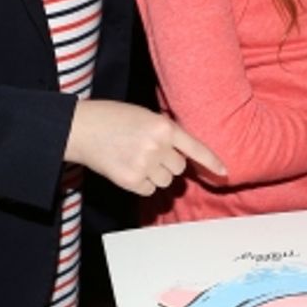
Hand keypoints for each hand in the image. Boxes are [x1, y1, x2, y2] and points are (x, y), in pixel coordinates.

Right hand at [65, 100, 225, 196]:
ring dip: (157, 174)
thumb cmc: (114, 118)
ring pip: (166, 181)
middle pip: (179, 168)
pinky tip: (129, 169)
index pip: (195, 147)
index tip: (225, 173)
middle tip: (150, 152)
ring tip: (137, 159)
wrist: (81, 128)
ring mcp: (144, 165)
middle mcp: (158, 147)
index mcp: (164, 126)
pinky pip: (150, 190)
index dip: (211, 162)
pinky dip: (143, 184)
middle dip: (169, 163)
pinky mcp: (130, 181)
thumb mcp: (146, 116)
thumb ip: (166, 133)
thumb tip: (182, 155)